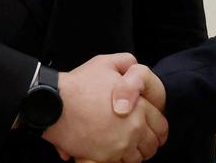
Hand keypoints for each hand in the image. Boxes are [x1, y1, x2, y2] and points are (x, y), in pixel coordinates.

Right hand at [42, 53, 168, 162]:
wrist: (55, 104)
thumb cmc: (79, 84)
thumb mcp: (105, 63)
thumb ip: (126, 63)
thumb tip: (133, 68)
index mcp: (140, 107)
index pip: (160, 125)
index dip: (159, 129)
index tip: (155, 132)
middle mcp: (134, 128)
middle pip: (152, 144)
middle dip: (149, 144)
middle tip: (144, 143)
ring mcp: (119, 145)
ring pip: (138, 158)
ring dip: (136, 154)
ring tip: (129, 150)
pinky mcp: (104, 157)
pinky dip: (120, 161)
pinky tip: (115, 155)